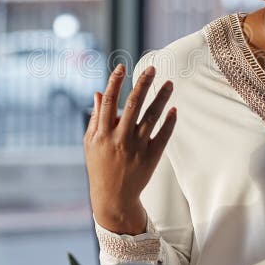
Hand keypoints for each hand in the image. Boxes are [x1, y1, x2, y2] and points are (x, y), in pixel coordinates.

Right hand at [84, 63, 176, 234]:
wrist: (113, 198)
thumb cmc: (100, 166)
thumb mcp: (90, 143)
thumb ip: (96, 118)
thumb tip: (98, 93)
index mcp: (102, 133)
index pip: (109, 101)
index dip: (115, 82)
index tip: (122, 67)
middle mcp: (120, 138)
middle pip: (133, 104)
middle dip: (143, 84)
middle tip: (152, 68)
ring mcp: (136, 148)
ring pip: (151, 117)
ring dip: (161, 98)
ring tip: (170, 83)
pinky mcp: (151, 157)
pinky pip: (162, 136)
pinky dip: (169, 122)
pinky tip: (173, 109)